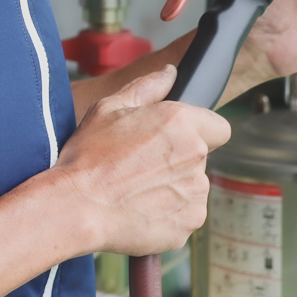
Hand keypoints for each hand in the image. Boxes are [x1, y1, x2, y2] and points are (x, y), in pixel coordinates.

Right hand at [52, 65, 231, 256]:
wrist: (76, 207)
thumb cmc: (88, 157)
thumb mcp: (109, 108)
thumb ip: (147, 87)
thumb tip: (170, 73)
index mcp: (181, 122)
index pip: (219, 127)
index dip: (199, 132)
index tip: (175, 139)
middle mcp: (196, 156)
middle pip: (200, 157)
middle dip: (178, 159)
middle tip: (141, 164)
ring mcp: (195, 192)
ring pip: (193, 186)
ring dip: (174, 186)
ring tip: (136, 188)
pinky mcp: (189, 222)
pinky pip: (186, 213)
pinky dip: (169, 212)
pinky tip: (140, 207)